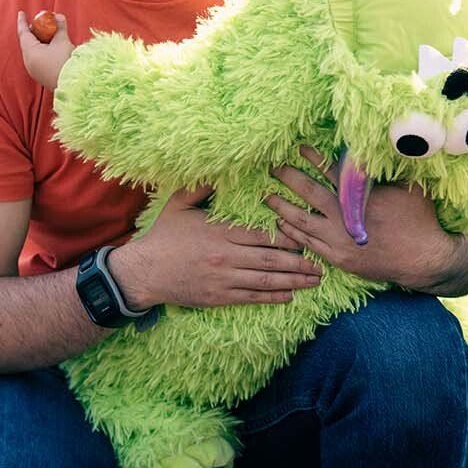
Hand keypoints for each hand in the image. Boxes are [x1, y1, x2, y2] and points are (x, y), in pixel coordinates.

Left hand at [17, 9, 74, 90]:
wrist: (74, 85)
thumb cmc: (65, 61)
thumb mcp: (63, 41)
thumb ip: (60, 27)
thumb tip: (59, 16)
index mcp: (30, 52)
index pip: (23, 33)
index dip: (22, 21)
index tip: (21, 12)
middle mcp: (29, 62)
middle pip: (27, 43)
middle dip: (34, 31)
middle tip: (42, 23)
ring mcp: (34, 71)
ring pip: (33, 52)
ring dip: (39, 42)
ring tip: (50, 35)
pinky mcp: (41, 77)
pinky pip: (38, 60)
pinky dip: (42, 51)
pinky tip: (52, 48)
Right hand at [110, 185, 323, 310]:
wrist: (144, 272)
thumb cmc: (163, 237)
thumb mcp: (178, 205)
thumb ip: (201, 188)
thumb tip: (218, 169)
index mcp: (219, 232)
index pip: (262, 234)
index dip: (287, 236)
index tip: (306, 234)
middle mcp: (225, 257)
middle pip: (271, 259)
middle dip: (300, 261)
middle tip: (323, 262)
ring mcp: (223, 279)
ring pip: (266, 280)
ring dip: (294, 281)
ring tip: (315, 280)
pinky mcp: (219, 297)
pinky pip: (252, 298)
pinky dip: (273, 297)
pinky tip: (290, 296)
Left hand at [265, 144, 455, 286]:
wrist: (424, 260)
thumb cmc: (419, 219)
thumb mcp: (408, 187)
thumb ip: (387, 171)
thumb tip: (378, 149)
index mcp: (360, 196)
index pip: (330, 171)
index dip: (313, 159)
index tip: (299, 148)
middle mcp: (345, 217)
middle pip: (309, 193)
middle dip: (289, 178)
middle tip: (273, 168)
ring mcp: (339, 240)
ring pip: (301, 221)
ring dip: (282, 207)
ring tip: (268, 196)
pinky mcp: (338, 258)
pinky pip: (307, 243)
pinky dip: (292, 232)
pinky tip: (281, 224)